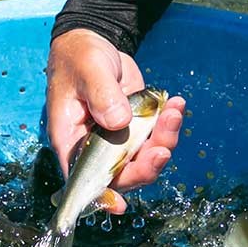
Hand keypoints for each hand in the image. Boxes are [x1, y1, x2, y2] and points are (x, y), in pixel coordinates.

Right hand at [46, 28, 185, 211]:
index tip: (120, 204)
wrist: (94, 42)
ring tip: (174, 113)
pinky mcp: (136, 127)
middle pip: (122, 174)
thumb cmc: (80, 58)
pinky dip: (169, 125)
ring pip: (144, 158)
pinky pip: (155, 138)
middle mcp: (95, 147)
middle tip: (162, 147)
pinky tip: (176, 105)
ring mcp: (117, 139)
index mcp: (72, 140)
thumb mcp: (88, 71)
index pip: (84, 179)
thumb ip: (101, 96)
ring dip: (163, 141)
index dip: (102, 196)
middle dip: (145, 166)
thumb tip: (119, 122)